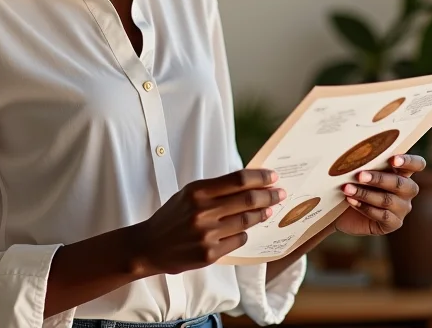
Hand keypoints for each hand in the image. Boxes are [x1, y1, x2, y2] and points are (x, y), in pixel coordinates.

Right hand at [134, 169, 284, 275]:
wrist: (150, 246)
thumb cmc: (173, 216)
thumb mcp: (189, 194)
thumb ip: (216, 189)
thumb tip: (249, 183)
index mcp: (198, 191)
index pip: (238, 180)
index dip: (260, 177)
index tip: (273, 176)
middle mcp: (203, 212)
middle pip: (247, 199)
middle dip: (269, 195)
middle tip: (280, 193)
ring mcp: (207, 235)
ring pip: (246, 221)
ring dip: (262, 214)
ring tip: (270, 209)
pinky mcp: (209, 254)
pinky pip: (238, 240)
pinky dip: (245, 232)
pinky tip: (246, 228)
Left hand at [333, 154, 426, 236]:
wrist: (342, 209)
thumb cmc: (353, 182)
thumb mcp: (360, 169)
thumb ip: (366, 161)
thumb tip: (356, 150)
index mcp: (402, 172)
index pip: (417, 164)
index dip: (409, 161)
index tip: (392, 160)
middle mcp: (406, 190)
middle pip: (401, 183)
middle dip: (379, 179)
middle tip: (359, 175)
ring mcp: (402, 208)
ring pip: (388, 200)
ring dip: (365, 194)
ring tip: (347, 189)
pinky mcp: (393, 223)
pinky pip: (383, 216)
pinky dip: (365, 207)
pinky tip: (351, 201)